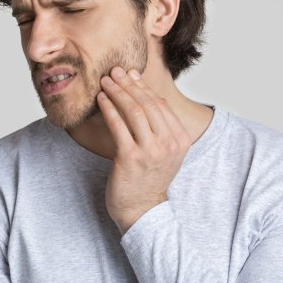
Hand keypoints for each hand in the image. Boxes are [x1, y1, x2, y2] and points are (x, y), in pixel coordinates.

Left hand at [97, 66, 191, 234]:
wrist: (142, 211)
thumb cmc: (148, 178)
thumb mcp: (164, 151)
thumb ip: (159, 125)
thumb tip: (142, 90)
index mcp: (181, 139)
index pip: (161, 104)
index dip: (143, 86)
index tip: (130, 74)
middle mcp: (169, 144)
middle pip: (147, 104)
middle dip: (128, 84)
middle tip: (114, 72)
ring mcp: (151, 151)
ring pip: (133, 111)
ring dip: (117, 92)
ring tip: (105, 82)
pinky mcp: (131, 158)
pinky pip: (118, 125)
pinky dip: (108, 108)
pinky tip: (101, 99)